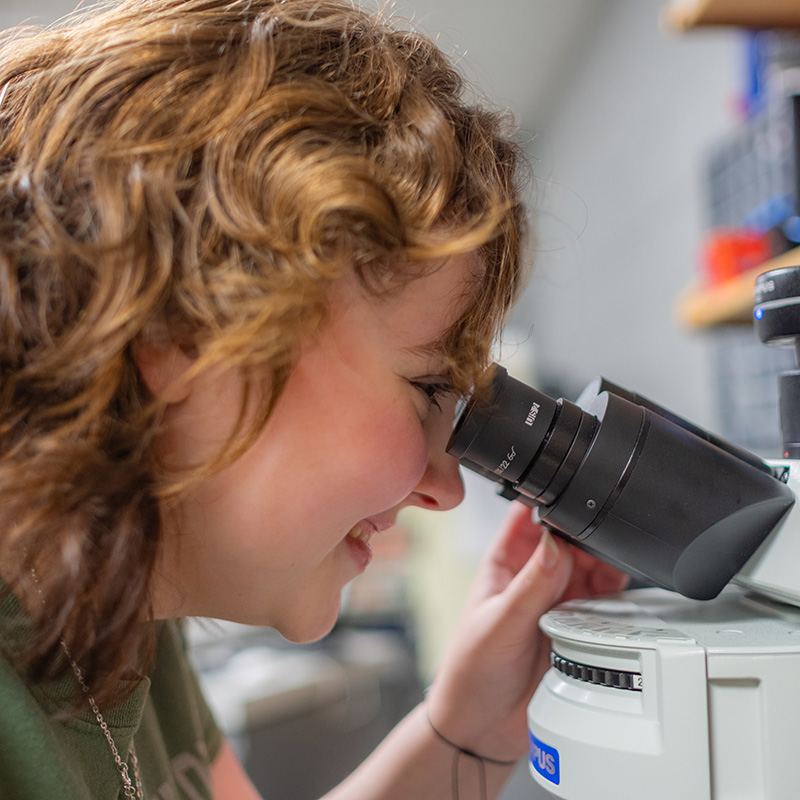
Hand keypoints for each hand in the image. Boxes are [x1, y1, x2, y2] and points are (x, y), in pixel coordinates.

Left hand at [425, 502, 627, 761]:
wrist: (484, 729)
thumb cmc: (472, 671)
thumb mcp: (499, 623)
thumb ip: (530, 586)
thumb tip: (556, 544)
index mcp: (504, 563)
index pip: (529, 519)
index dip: (550, 506)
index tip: (572, 503)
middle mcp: (533, 578)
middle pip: (569, 541)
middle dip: (587, 539)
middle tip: (601, 548)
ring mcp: (557, 603)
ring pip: (591, 570)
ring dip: (604, 568)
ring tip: (610, 576)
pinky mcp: (577, 629)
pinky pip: (604, 605)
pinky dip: (616, 599)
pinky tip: (617, 600)